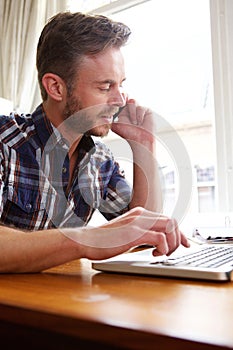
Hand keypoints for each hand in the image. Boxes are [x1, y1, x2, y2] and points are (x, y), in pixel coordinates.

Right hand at [64, 207, 189, 259]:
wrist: (86, 241)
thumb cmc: (104, 241)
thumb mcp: (126, 233)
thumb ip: (140, 233)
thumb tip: (156, 242)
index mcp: (139, 214)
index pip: (167, 219)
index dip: (179, 233)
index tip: (184, 244)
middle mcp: (141, 215)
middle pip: (172, 221)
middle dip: (179, 238)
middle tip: (175, 252)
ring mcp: (138, 222)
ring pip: (170, 227)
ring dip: (172, 243)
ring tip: (163, 253)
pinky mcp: (134, 233)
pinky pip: (160, 238)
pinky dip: (163, 247)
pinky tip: (154, 254)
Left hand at [111, 99, 155, 144]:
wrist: (140, 140)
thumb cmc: (130, 135)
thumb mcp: (117, 126)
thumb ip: (111, 118)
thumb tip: (103, 115)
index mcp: (123, 111)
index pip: (120, 100)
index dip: (118, 99)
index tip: (115, 102)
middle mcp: (131, 109)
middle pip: (126, 97)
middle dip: (124, 103)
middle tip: (123, 109)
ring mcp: (138, 108)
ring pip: (133, 101)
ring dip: (132, 114)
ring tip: (135, 123)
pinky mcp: (146, 110)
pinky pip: (140, 107)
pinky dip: (139, 116)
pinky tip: (140, 122)